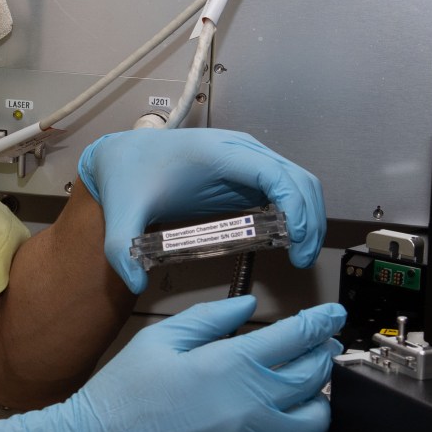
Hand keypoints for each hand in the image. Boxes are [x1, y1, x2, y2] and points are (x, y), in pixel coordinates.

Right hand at [0, 297, 344, 431]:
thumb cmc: (118, 403)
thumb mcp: (159, 341)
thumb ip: (210, 318)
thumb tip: (247, 306)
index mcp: (231, 364)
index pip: (298, 336)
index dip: (322, 322)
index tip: (331, 317)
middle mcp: (252, 404)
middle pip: (314, 374)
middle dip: (322, 355)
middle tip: (320, 348)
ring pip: (315, 420)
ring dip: (316, 400)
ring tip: (303, 392)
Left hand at [77, 128, 326, 292]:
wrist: (125, 157)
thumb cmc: (130, 177)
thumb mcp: (123, 213)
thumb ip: (122, 249)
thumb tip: (136, 282)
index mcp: (217, 153)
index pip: (273, 173)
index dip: (294, 205)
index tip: (297, 240)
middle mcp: (240, 150)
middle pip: (297, 177)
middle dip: (309, 219)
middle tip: (302, 258)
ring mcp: (248, 159)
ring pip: (298, 181)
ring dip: (309, 216)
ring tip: (301, 254)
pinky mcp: (247, 172)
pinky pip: (286, 187)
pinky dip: (297, 212)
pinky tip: (291, 240)